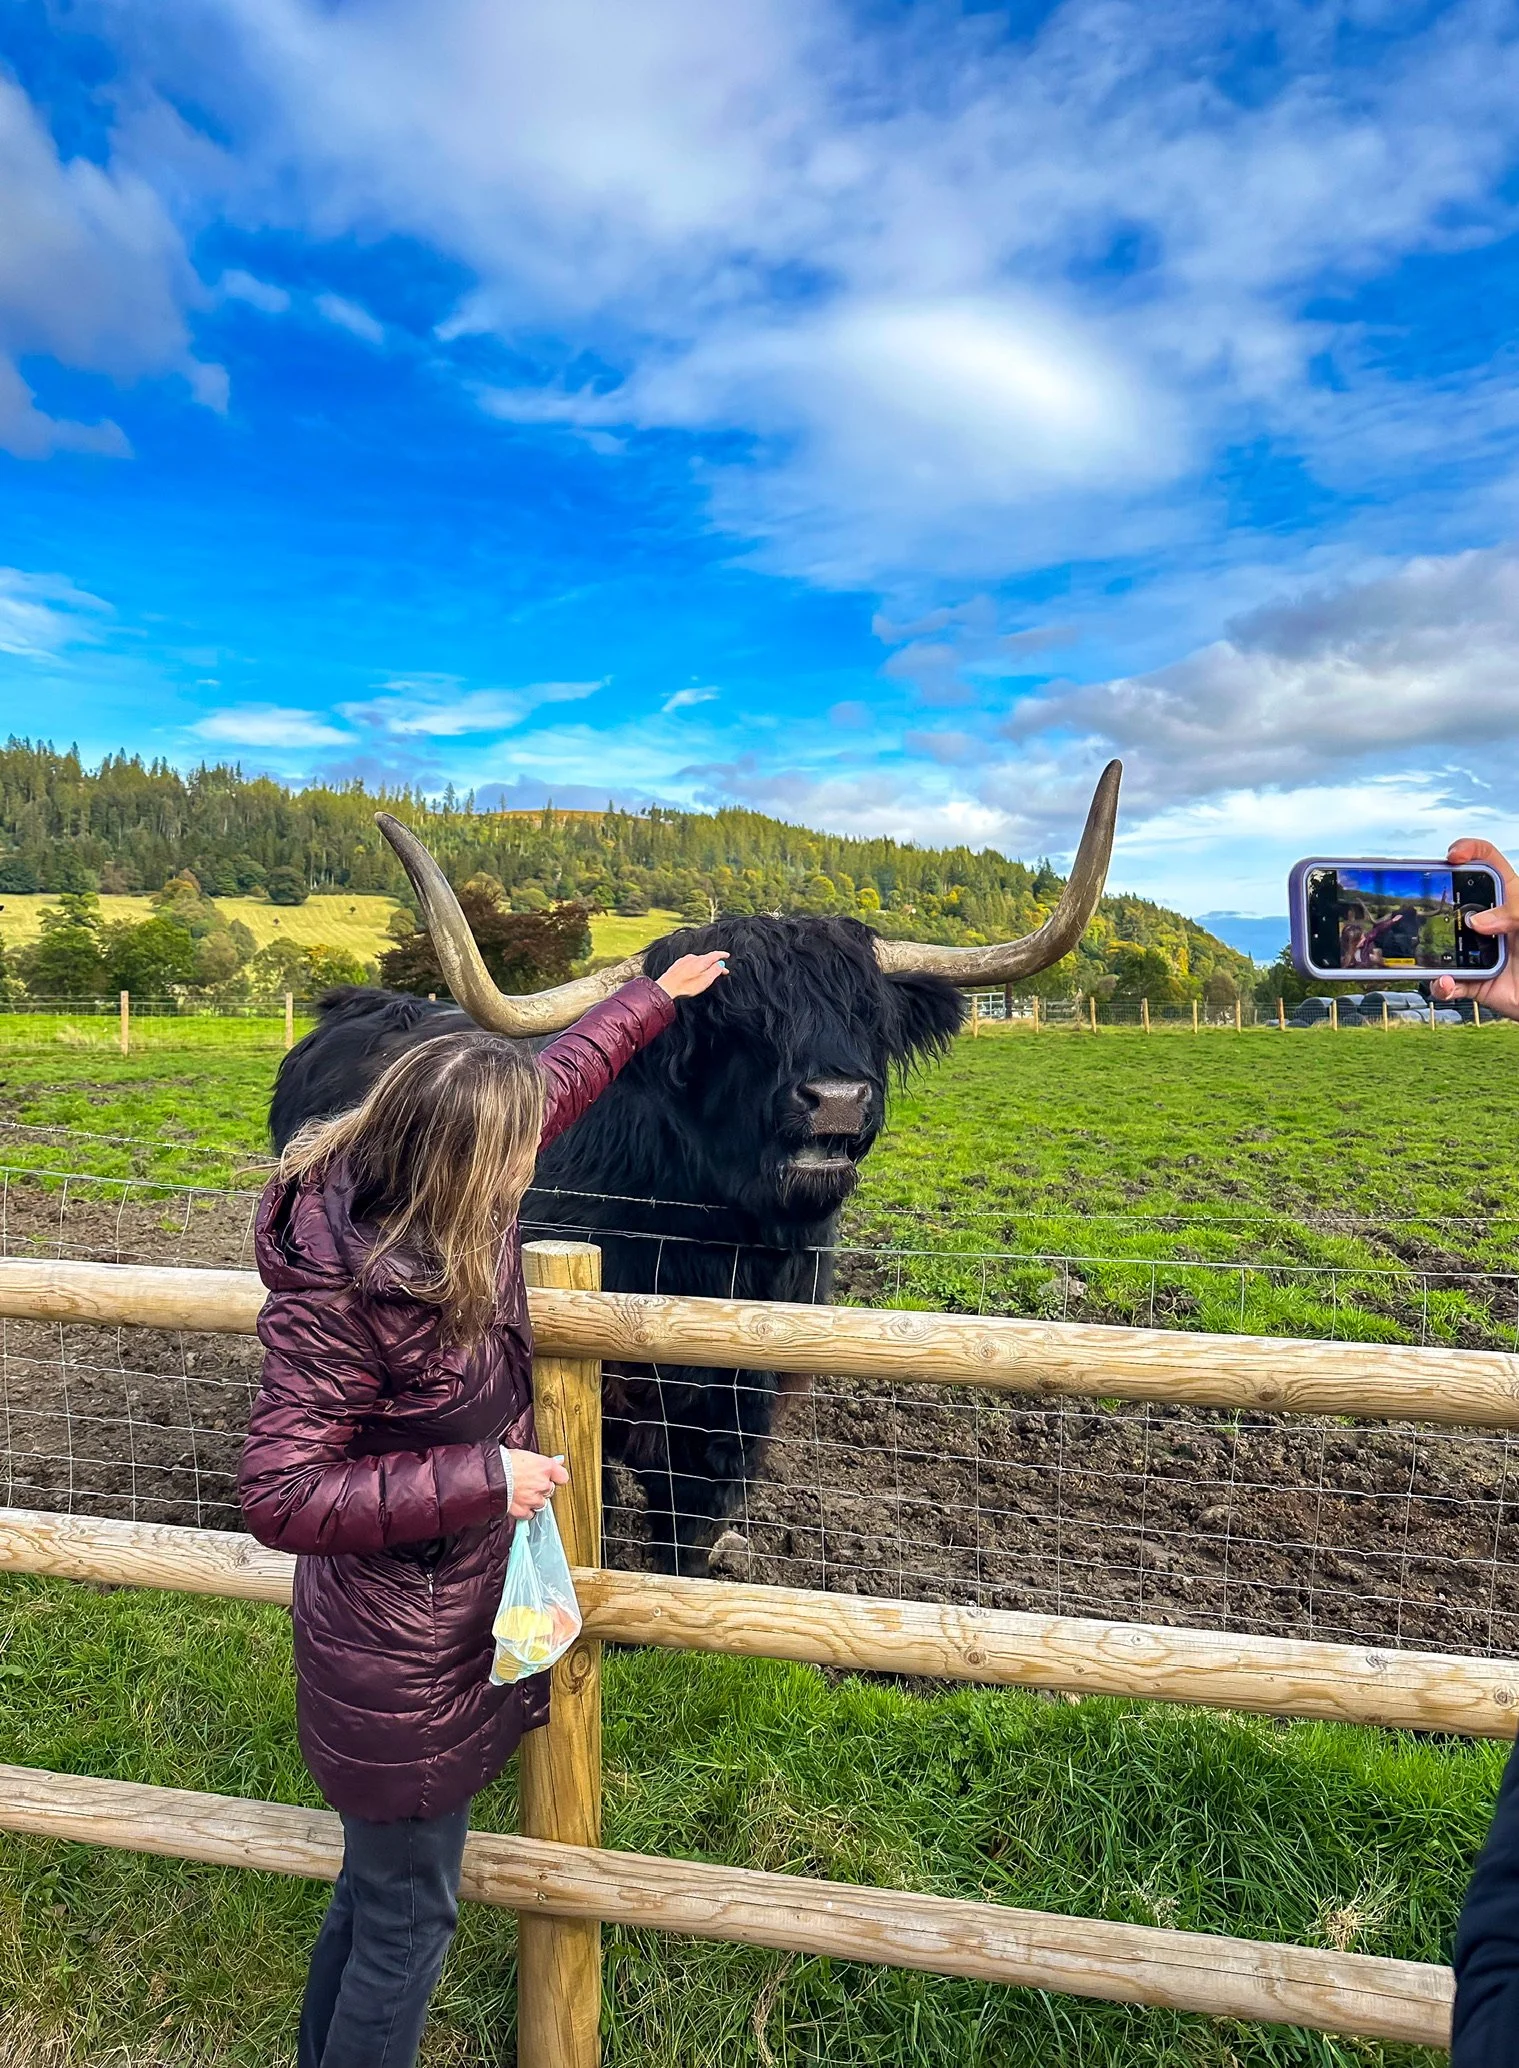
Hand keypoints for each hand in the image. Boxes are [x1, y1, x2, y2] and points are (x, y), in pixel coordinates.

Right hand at [505, 1449, 568, 1520]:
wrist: (488, 1477)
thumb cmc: (503, 1462)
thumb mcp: (525, 1455)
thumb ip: (544, 1461)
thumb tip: (559, 1460)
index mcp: (545, 1467)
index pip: (562, 1476)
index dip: (556, 1477)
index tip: (552, 1477)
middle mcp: (543, 1485)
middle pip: (550, 1490)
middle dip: (541, 1488)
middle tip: (529, 1483)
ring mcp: (534, 1499)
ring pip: (541, 1503)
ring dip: (534, 1500)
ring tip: (521, 1493)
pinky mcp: (523, 1511)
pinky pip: (530, 1514)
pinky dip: (525, 1511)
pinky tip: (517, 1503)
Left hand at [655, 950, 728, 999]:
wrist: (666, 987)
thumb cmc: (685, 986)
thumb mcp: (705, 980)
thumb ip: (715, 971)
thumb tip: (721, 964)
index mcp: (701, 961)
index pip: (715, 955)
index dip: (722, 955)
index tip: (727, 956)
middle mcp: (693, 958)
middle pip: (707, 958)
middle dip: (715, 963)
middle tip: (722, 971)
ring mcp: (685, 960)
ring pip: (699, 960)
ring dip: (706, 965)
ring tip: (709, 973)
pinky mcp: (678, 964)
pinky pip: (691, 963)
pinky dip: (697, 966)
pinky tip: (696, 972)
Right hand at [1431, 840, 1518, 1021]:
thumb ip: (1516, 912)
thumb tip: (1478, 921)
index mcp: (1508, 899)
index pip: (1487, 863)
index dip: (1469, 851)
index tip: (1452, 857)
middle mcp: (1488, 922)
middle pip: (1452, 900)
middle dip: (1434, 900)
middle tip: (1426, 908)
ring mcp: (1475, 950)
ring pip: (1440, 943)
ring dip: (1430, 951)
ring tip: (1438, 958)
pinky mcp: (1471, 980)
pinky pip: (1446, 982)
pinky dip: (1441, 985)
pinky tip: (1447, 982)